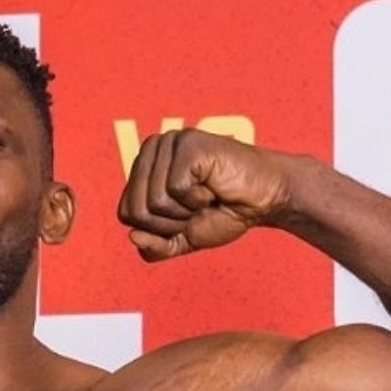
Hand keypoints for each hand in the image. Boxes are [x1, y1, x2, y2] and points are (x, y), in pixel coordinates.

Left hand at [116, 129, 293, 260]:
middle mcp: (152, 150)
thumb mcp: (181, 240)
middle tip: (196, 209)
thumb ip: (153, 248)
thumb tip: (133, 236)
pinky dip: (197, 199)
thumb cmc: (223, 213)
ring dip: (185, 211)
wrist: (265, 201)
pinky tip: (213, 186)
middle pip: (136, 210)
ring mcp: (170, 143)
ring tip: (205, 196)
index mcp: (142, 169)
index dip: (156, 228)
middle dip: (169, 223)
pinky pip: (175, 189)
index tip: (183, 216)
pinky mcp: (188, 143)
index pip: (125, 213)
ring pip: (154, 201)